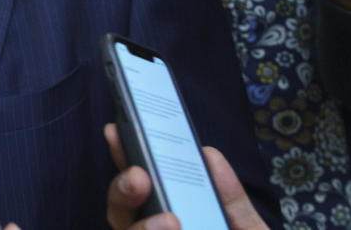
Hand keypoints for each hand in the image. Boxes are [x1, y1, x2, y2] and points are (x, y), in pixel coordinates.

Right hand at [104, 124, 266, 229]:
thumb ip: (233, 204)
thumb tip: (209, 155)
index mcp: (174, 224)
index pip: (141, 192)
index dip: (125, 160)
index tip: (117, 131)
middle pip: (121, 217)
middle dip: (122, 192)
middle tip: (140, 177)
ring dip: (141, 228)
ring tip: (170, 222)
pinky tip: (172, 228)